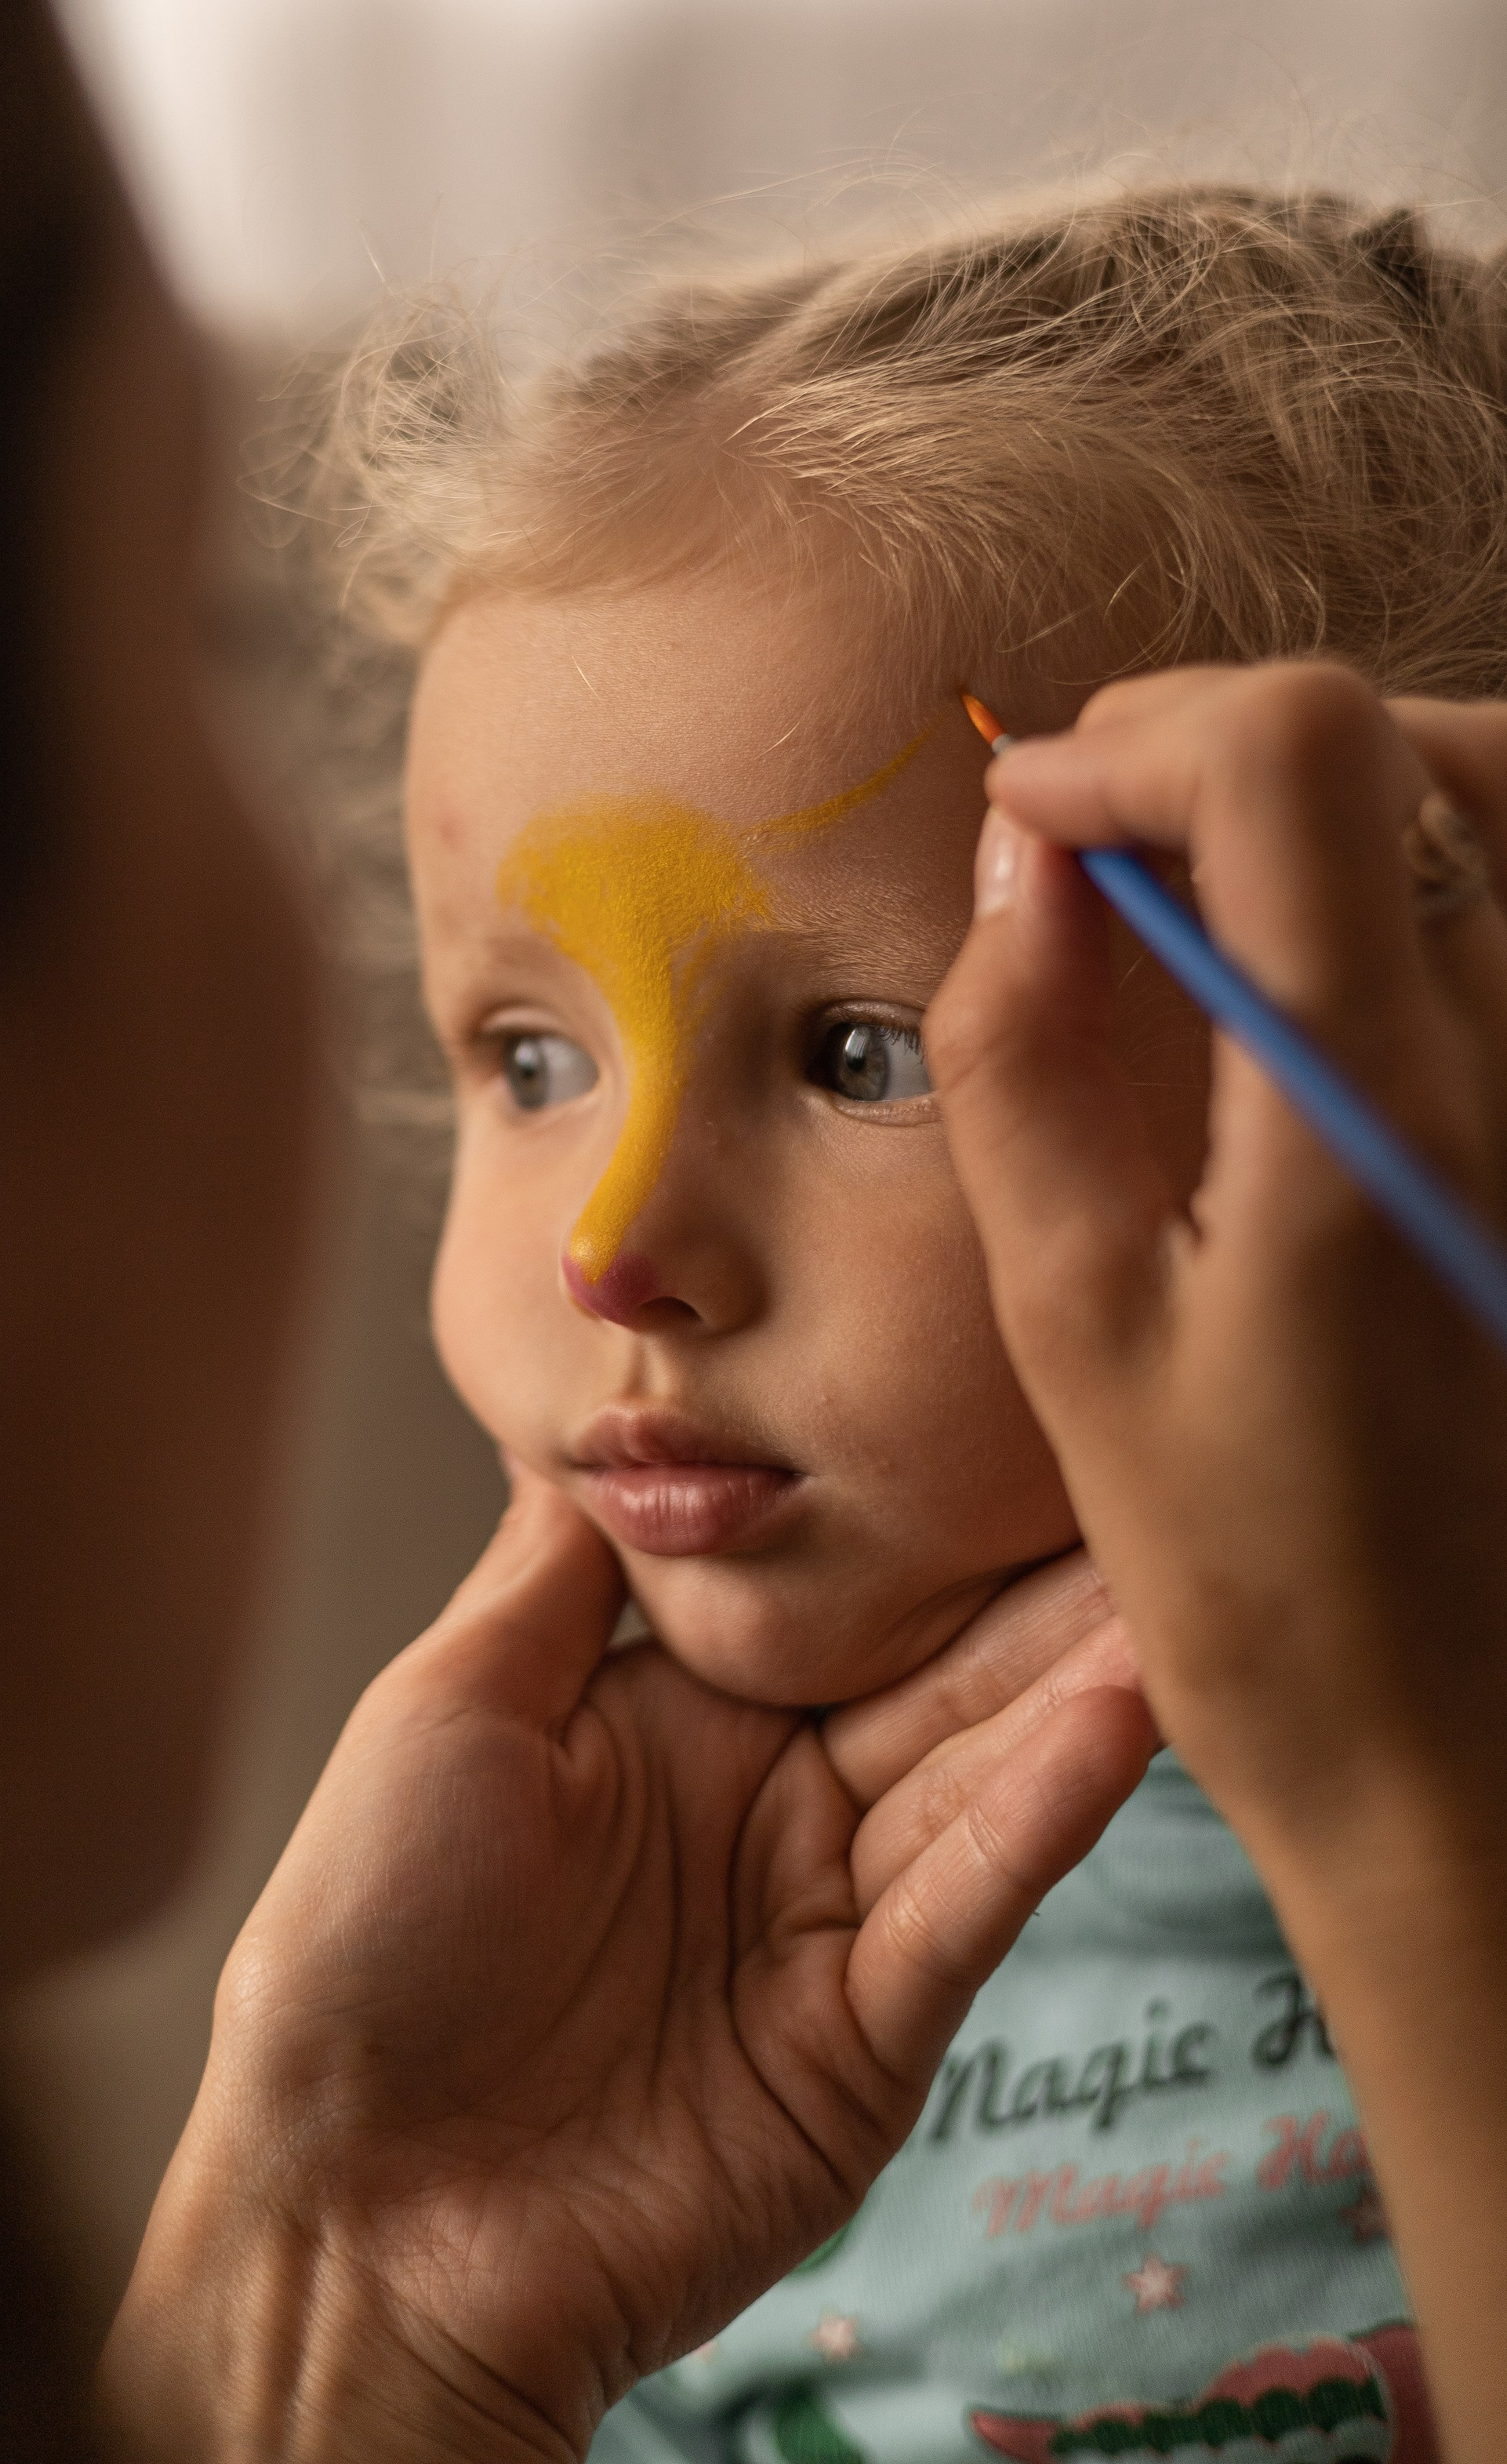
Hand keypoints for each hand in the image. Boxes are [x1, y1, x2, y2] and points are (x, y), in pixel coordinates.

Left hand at [104, 1477, 1149, 2463]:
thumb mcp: (448, 1709)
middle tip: (1152, 1474)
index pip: (837, 1595)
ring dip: (1078, 1681)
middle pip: (936, 1676)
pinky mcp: (868, 2042)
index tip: (1018, 1406)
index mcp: (676, 1717)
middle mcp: (769, 1807)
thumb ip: (561, 1572)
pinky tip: (1117, 1718)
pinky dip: (1041, 1814)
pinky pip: (962, 1905)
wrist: (356, 2207)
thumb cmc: (361, 1945)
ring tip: (1172, 1580)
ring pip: (976, 1776)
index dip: (923, 1514)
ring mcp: (827, 1925)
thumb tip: (605, 1420)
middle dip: (1043, 1585)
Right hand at [927, 662, 1506, 1868]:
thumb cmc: (1257, 1578)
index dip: (1133, 737)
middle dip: (1224, 743)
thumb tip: (1027, 856)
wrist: (1472, 1748)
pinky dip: (1428, 870)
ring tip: (1212, 887)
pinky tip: (1330, 964)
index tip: (1032, 816)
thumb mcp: (1075, 1318)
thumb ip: (1026, 1059)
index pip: (1292, 759)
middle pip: (1410, 739)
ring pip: (1500, 800)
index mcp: (1363, 1111)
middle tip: (1109, 842)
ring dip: (1338, 790)